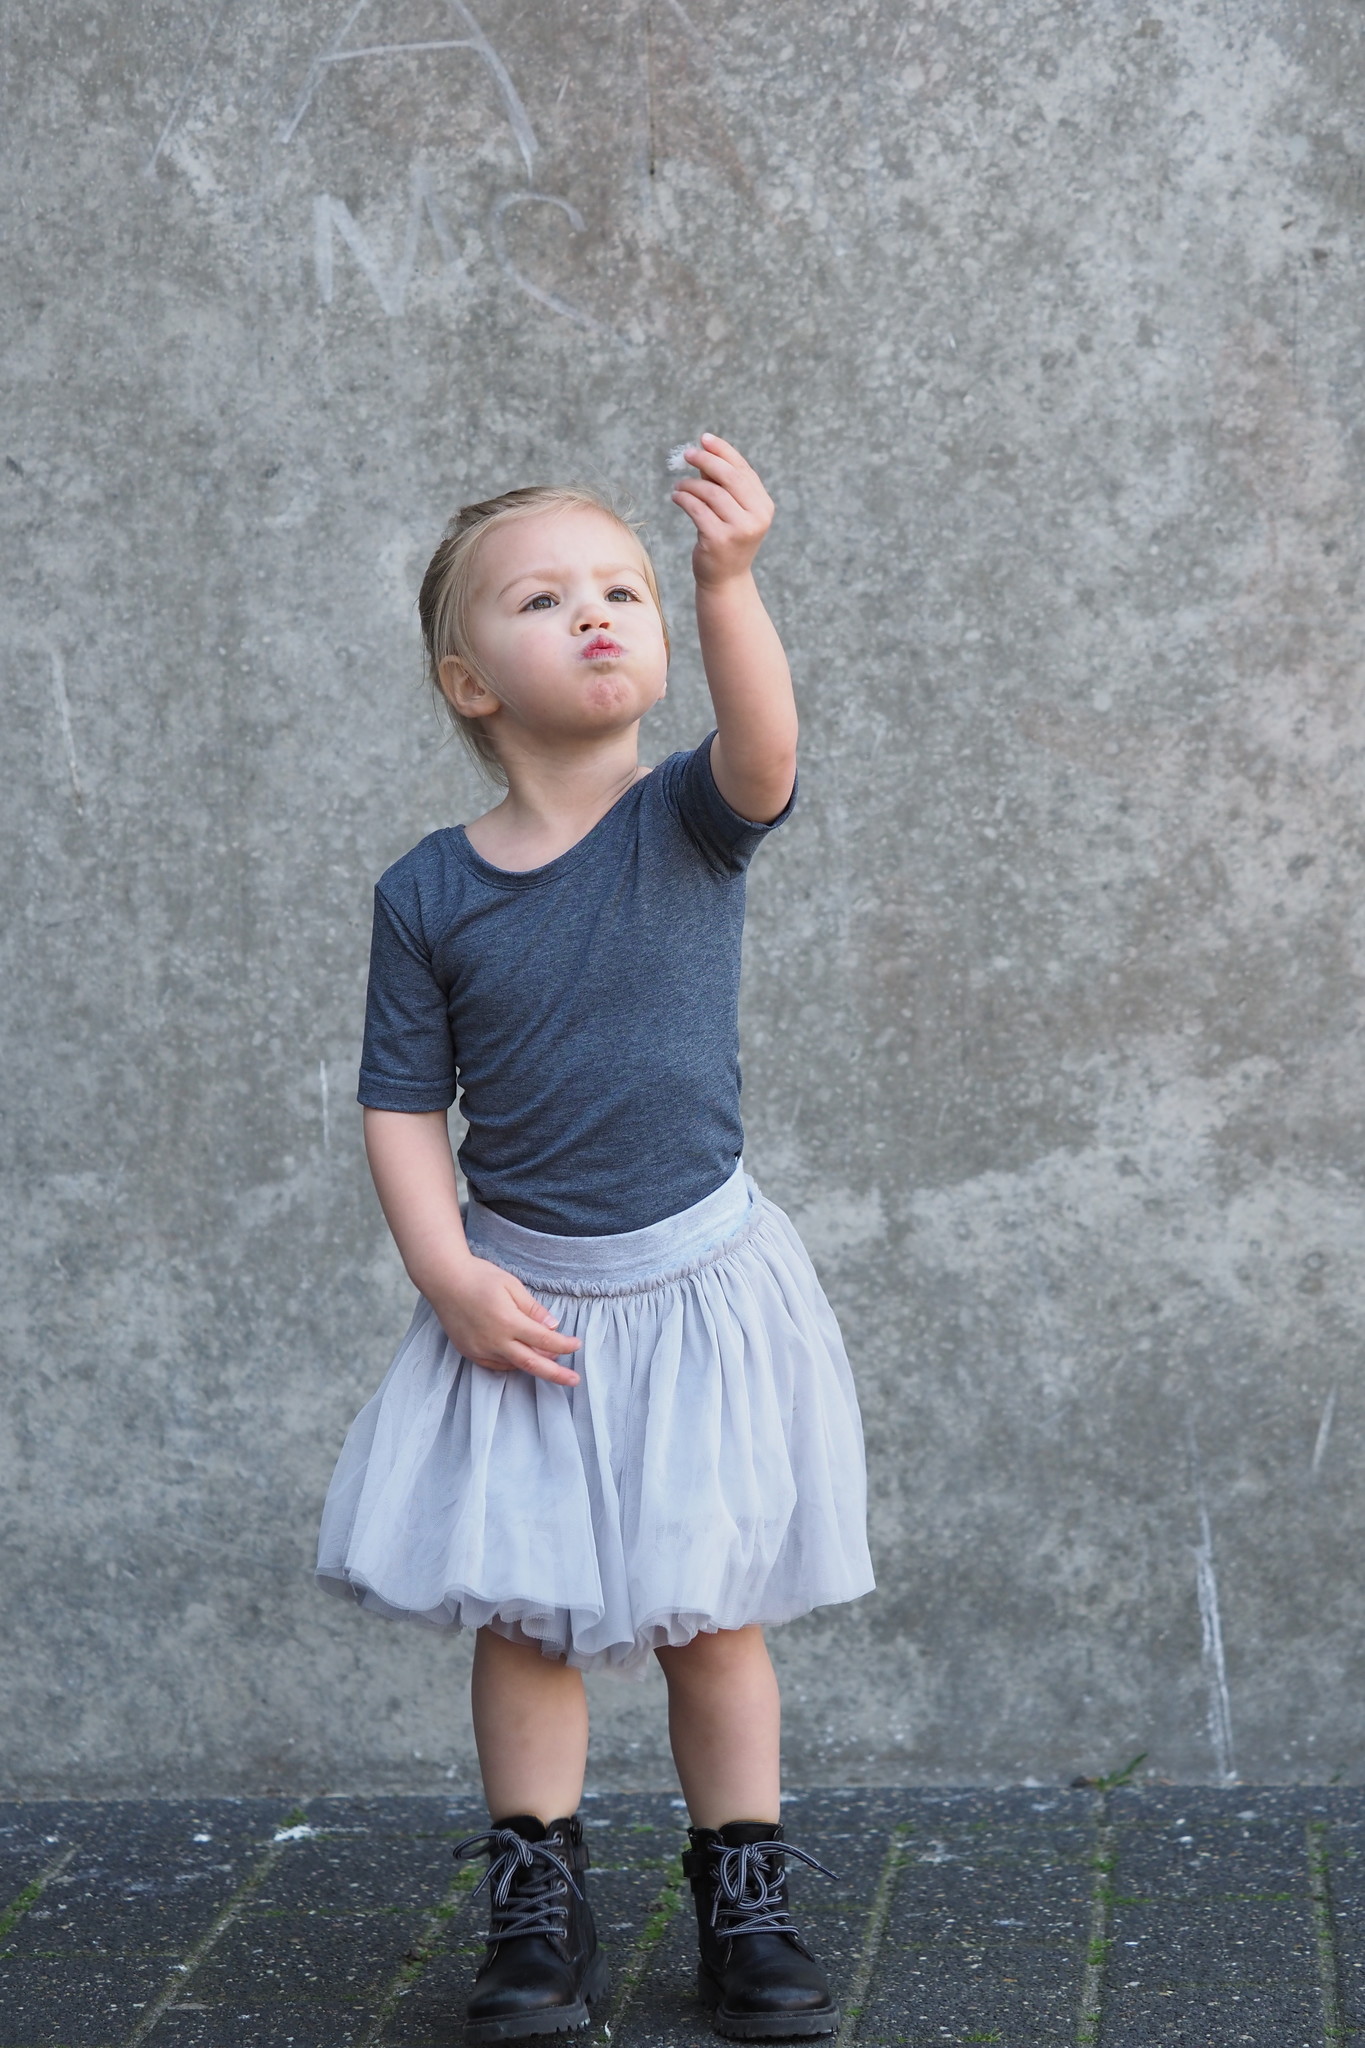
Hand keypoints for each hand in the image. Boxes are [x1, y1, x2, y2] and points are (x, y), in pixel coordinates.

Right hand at [432, 1256, 582, 1385]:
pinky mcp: (469, 1352)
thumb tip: (552, 1327)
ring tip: (550, 1360)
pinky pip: (496, 1365)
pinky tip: (522, 1356)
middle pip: (532, 1363)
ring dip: (534, 1364)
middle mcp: (494, 1340)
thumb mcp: (512, 1285)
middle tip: (574, 1380)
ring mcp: (480, 1349)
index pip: (544, 1339)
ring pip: (514, 1365)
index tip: (576, 1345)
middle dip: (556, 1373)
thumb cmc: (479, 1277)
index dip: (563, 1344)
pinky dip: (513, 1364)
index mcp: (508, 1321)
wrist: (443, 1280)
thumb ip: (533, 1308)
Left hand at [671, 434, 773, 587]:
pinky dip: (683, 499)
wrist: (725, 579)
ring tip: (678, 486)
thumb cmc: (727, 539)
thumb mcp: (731, 511)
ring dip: (690, 485)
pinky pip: (697, 509)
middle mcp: (756, 517)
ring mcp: (739, 530)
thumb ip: (723, 485)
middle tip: (687, 454)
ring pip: (711, 493)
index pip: (743, 470)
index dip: (724, 451)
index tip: (704, 439)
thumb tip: (703, 452)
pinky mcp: (718, 540)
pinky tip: (676, 497)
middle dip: (706, 461)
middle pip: (729, 478)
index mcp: (764, 506)